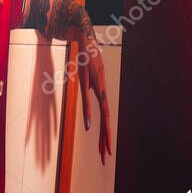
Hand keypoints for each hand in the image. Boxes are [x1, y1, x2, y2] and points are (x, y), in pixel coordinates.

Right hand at [77, 34, 111, 163]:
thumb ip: (90, 87)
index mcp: (101, 90)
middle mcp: (101, 90)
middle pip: (106, 120)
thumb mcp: (89, 76)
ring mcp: (96, 86)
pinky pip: (88, 102)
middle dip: (105, 139)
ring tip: (104, 149)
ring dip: (102, 132)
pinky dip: (89, 114)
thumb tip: (90, 94)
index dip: (105, 133)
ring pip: (102, 114)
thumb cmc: (87, 56)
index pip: (105, 116)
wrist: (85, 36)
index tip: (105, 148)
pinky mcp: (87, 81)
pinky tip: (90, 127)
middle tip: (106, 157)